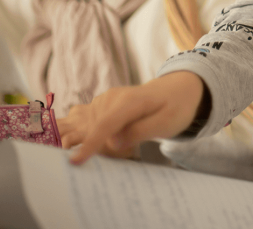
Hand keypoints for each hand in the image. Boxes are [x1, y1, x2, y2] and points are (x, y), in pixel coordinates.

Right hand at [59, 71, 206, 164]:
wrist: (178, 90)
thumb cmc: (176, 107)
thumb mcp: (166, 123)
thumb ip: (140, 132)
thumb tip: (113, 143)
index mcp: (130, 101)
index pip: (105, 125)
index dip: (90, 144)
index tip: (74, 162)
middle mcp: (112, 97)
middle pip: (96, 130)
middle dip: (103, 147)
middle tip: (131, 148)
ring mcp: (105, 100)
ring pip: (92, 129)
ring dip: (102, 143)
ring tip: (132, 137)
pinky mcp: (102, 106)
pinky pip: (94, 126)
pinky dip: (100, 137)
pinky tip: (122, 135)